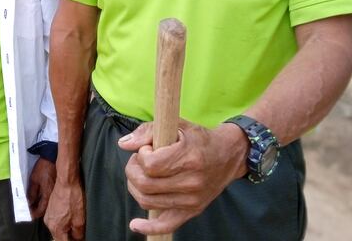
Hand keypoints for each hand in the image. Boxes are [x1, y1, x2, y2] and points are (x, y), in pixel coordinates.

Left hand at [27, 158, 55, 218]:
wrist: (52, 157)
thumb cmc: (43, 168)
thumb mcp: (34, 180)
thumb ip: (32, 193)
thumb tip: (29, 203)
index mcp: (47, 194)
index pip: (41, 210)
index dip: (33, 214)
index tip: (28, 214)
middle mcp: (53, 195)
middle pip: (45, 209)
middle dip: (36, 211)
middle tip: (29, 209)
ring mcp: (55, 192)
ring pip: (47, 204)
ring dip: (40, 205)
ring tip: (33, 204)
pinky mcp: (56, 188)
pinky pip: (49, 198)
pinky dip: (43, 200)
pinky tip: (39, 197)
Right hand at [44, 177, 85, 239]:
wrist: (66, 182)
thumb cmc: (72, 197)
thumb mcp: (79, 219)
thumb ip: (78, 234)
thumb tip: (77, 239)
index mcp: (56, 228)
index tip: (77, 240)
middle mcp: (49, 223)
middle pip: (59, 237)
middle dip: (68, 237)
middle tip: (78, 234)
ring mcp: (48, 216)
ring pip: (57, 229)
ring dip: (66, 230)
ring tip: (75, 225)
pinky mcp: (49, 209)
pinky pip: (56, 221)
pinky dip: (63, 222)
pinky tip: (70, 217)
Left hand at [118, 120, 246, 235]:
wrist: (228, 155)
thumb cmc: (198, 138)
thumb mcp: (176, 125)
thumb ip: (147, 131)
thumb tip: (123, 144)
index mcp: (188, 158)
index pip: (150, 165)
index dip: (141, 156)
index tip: (147, 149)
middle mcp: (191, 182)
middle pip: (145, 185)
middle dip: (133, 170)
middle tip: (138, 161)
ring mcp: (192, 200)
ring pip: (148, 201)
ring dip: (135, 187)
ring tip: (142, 175)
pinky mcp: (192, 210)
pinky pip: (166, 225)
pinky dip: (148, 227)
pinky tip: (135, 225)